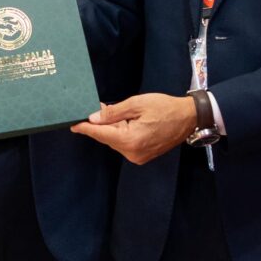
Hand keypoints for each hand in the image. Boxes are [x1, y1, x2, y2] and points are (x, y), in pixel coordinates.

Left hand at [71, 93, 198, 164]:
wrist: (189, 118)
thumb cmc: (165, 107)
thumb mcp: (137, 104)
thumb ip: (113, 112)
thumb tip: (93, 118)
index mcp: (131, 140)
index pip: (101, 134)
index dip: (85, 128)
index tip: (72, 124)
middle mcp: (132, 153)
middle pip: (108, 137)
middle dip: (101, 124)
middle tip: (98, 107)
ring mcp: (138, 157)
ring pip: (116, 140)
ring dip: (113, 127)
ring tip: (117, 112)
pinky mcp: (142, 156)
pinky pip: (125, 143)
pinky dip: (122, 133)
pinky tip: (125, 121)